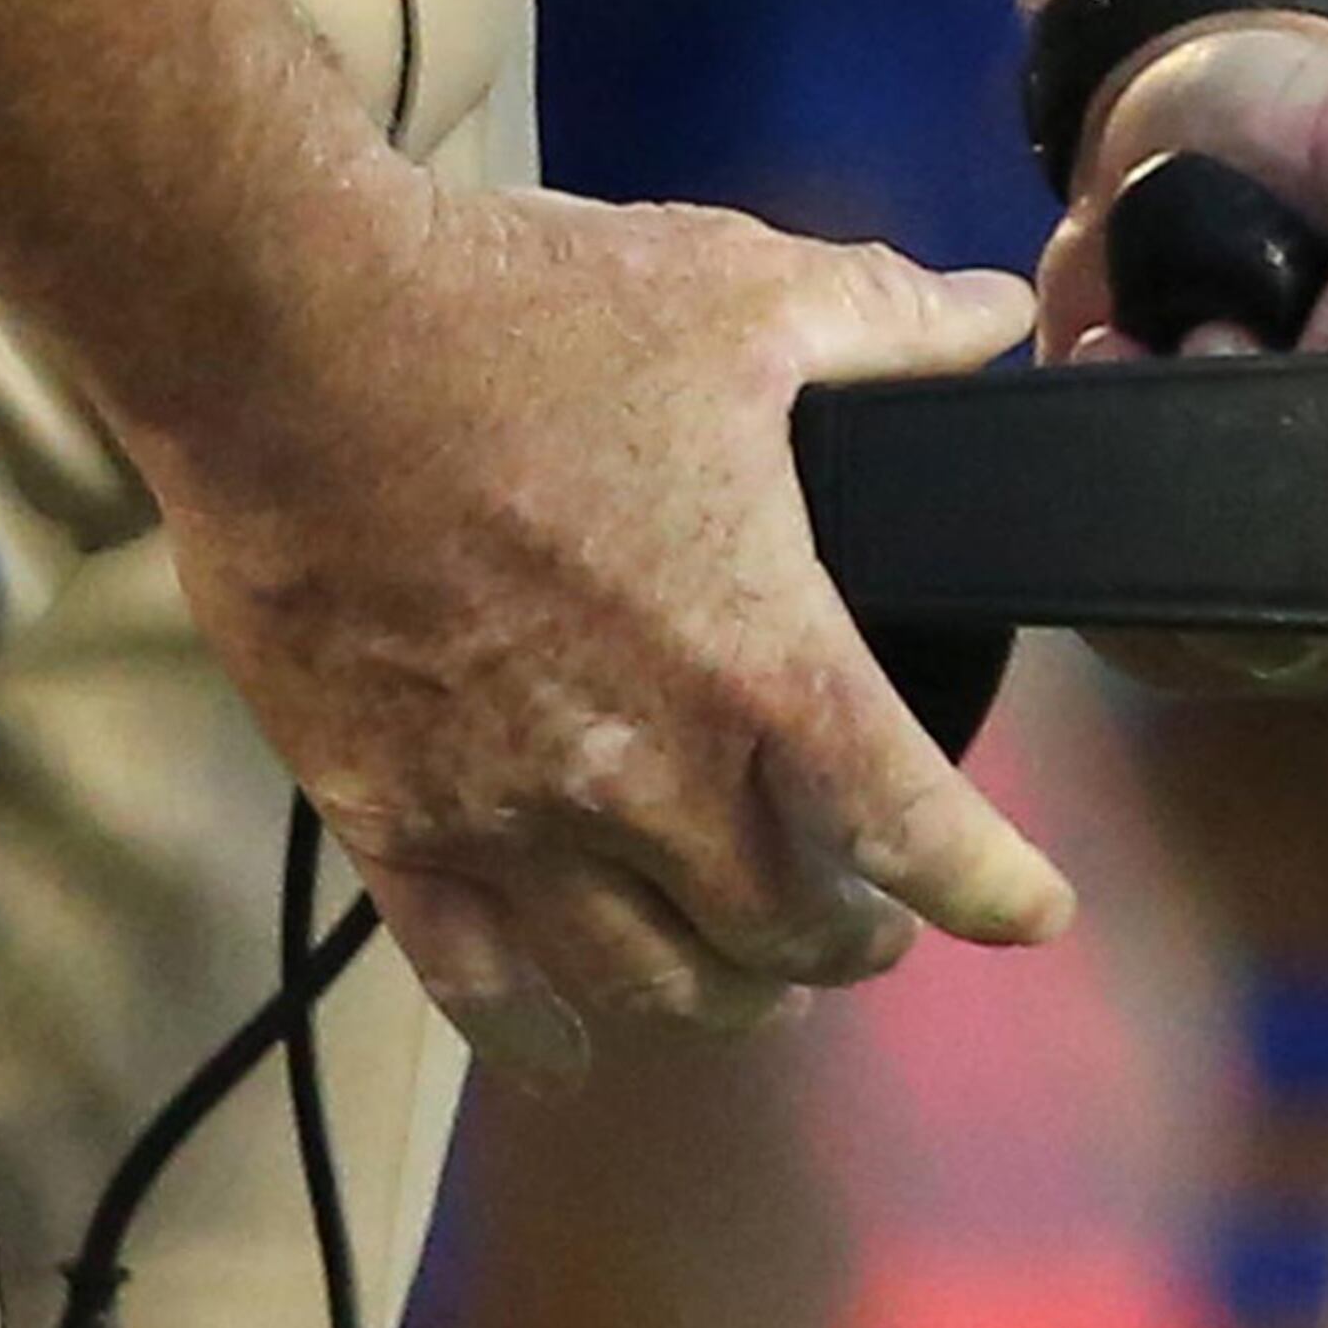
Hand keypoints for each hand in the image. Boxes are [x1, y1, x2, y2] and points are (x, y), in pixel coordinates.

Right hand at [140, 174, 1074, 1076]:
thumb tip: (992, 316)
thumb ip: (884, 322)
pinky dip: (544, 1031)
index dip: (996, 889)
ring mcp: (514, 816)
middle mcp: (650, 772)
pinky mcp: (394, 824)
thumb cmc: (525, 312)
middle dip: (850, 937)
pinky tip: (571, 1038)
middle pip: (786, 930)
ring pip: (652, 986)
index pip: (917, 828)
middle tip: (867, 914)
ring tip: (747, 975)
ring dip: (722, 993)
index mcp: (761, 657)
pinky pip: (482, 986)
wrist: (293, 336)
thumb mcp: (740, 289)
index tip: (1035, 912)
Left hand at [1037, 10, 1327, 691]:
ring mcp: (1308, 518)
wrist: (1167, 106)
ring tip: (1180, 322)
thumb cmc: (1319, 118)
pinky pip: (1159, 608)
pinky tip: (1110, 358)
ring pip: (1272, 616)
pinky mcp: (1198, 532)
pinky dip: (1121, 502)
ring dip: (1204, 483)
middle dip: (1313, 504)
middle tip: (1232, 334)